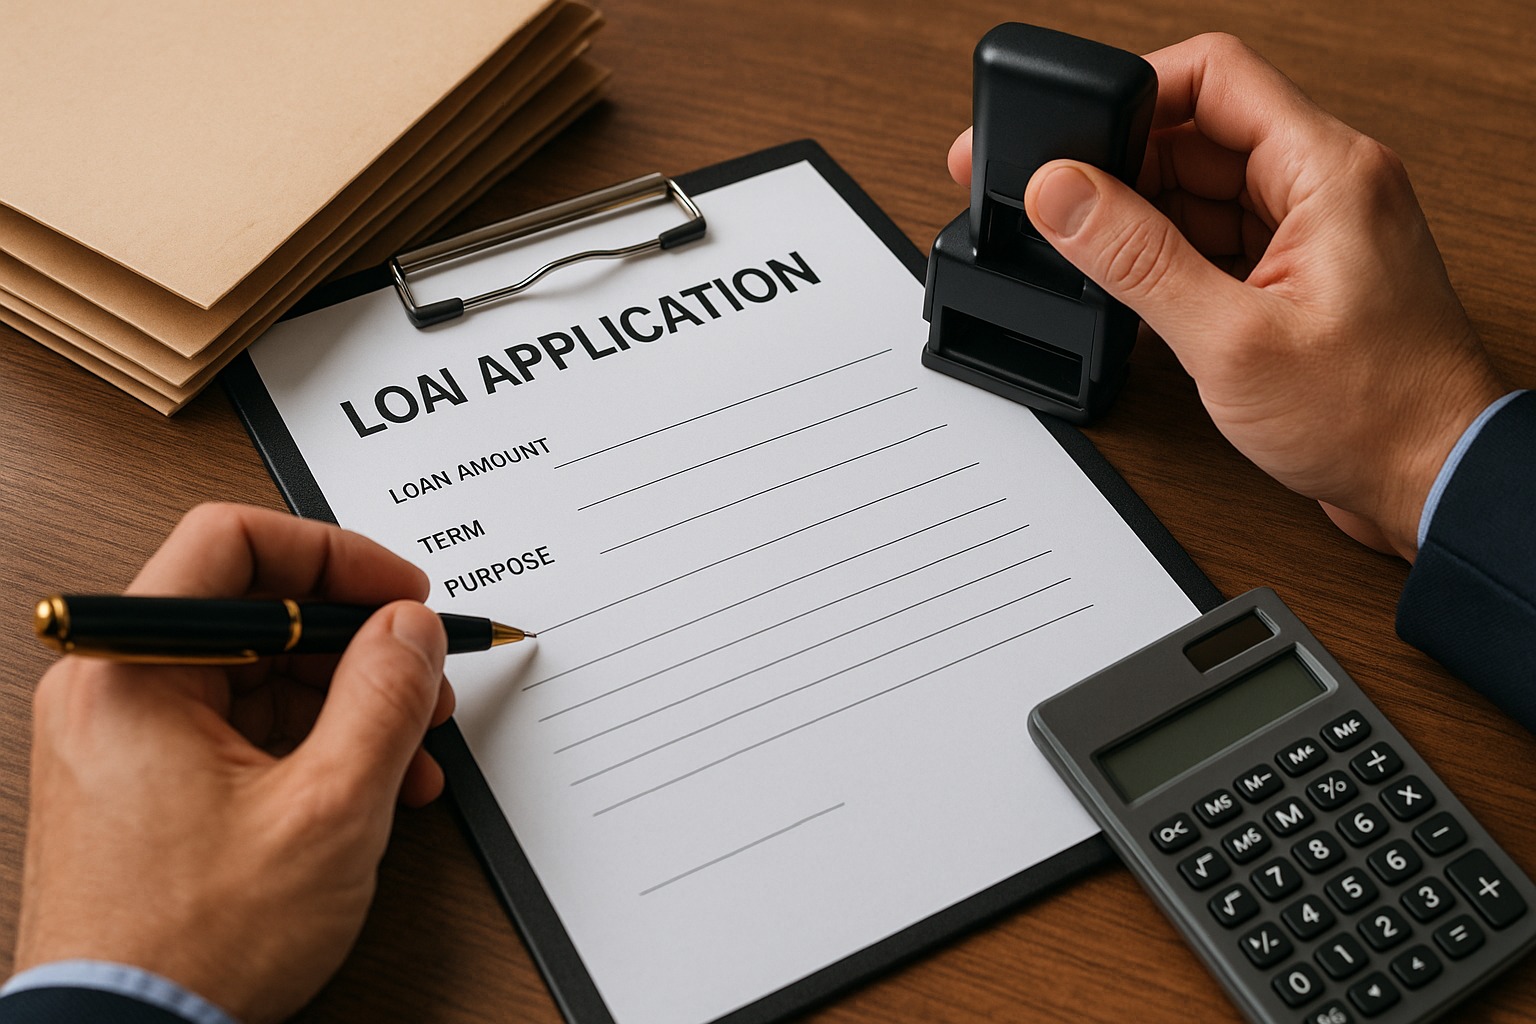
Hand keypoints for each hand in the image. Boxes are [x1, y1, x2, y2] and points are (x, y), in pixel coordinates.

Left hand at [13, 503, 454, 1022]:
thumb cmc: (195, 946)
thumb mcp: (329, 808)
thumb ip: (384, 697)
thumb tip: (410, 627)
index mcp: (131, 671)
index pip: (235, 544)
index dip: (335, 556)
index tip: (399, 592)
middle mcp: (112, 690)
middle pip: (255, 612)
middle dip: (357, 643)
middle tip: (422, 677)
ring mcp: (124, 738)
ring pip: (258, 673)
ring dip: (348, 700)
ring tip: (411, 747)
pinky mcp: (144, 782)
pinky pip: (241, 727)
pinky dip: (312, 742)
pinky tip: (370, 783)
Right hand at [949, 33, 1507, 559]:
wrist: (1428, 483)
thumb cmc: (1374, 416)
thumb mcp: (1230, 339)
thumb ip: (1136, 259)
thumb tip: (1062, 192)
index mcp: (1327, 169)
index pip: (1213, 75)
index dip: (1132, 94)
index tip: (1071, 139)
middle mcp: (1324, 184)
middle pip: (1194, 134)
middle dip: (1123, 172)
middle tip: (1070, 223)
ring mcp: (1310, 228)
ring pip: (1196, 191)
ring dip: (1145, 227)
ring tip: (1126, 285)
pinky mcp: (1295, 272)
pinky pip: (1213, 238)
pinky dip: (1170, 265)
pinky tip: (1156, 309)